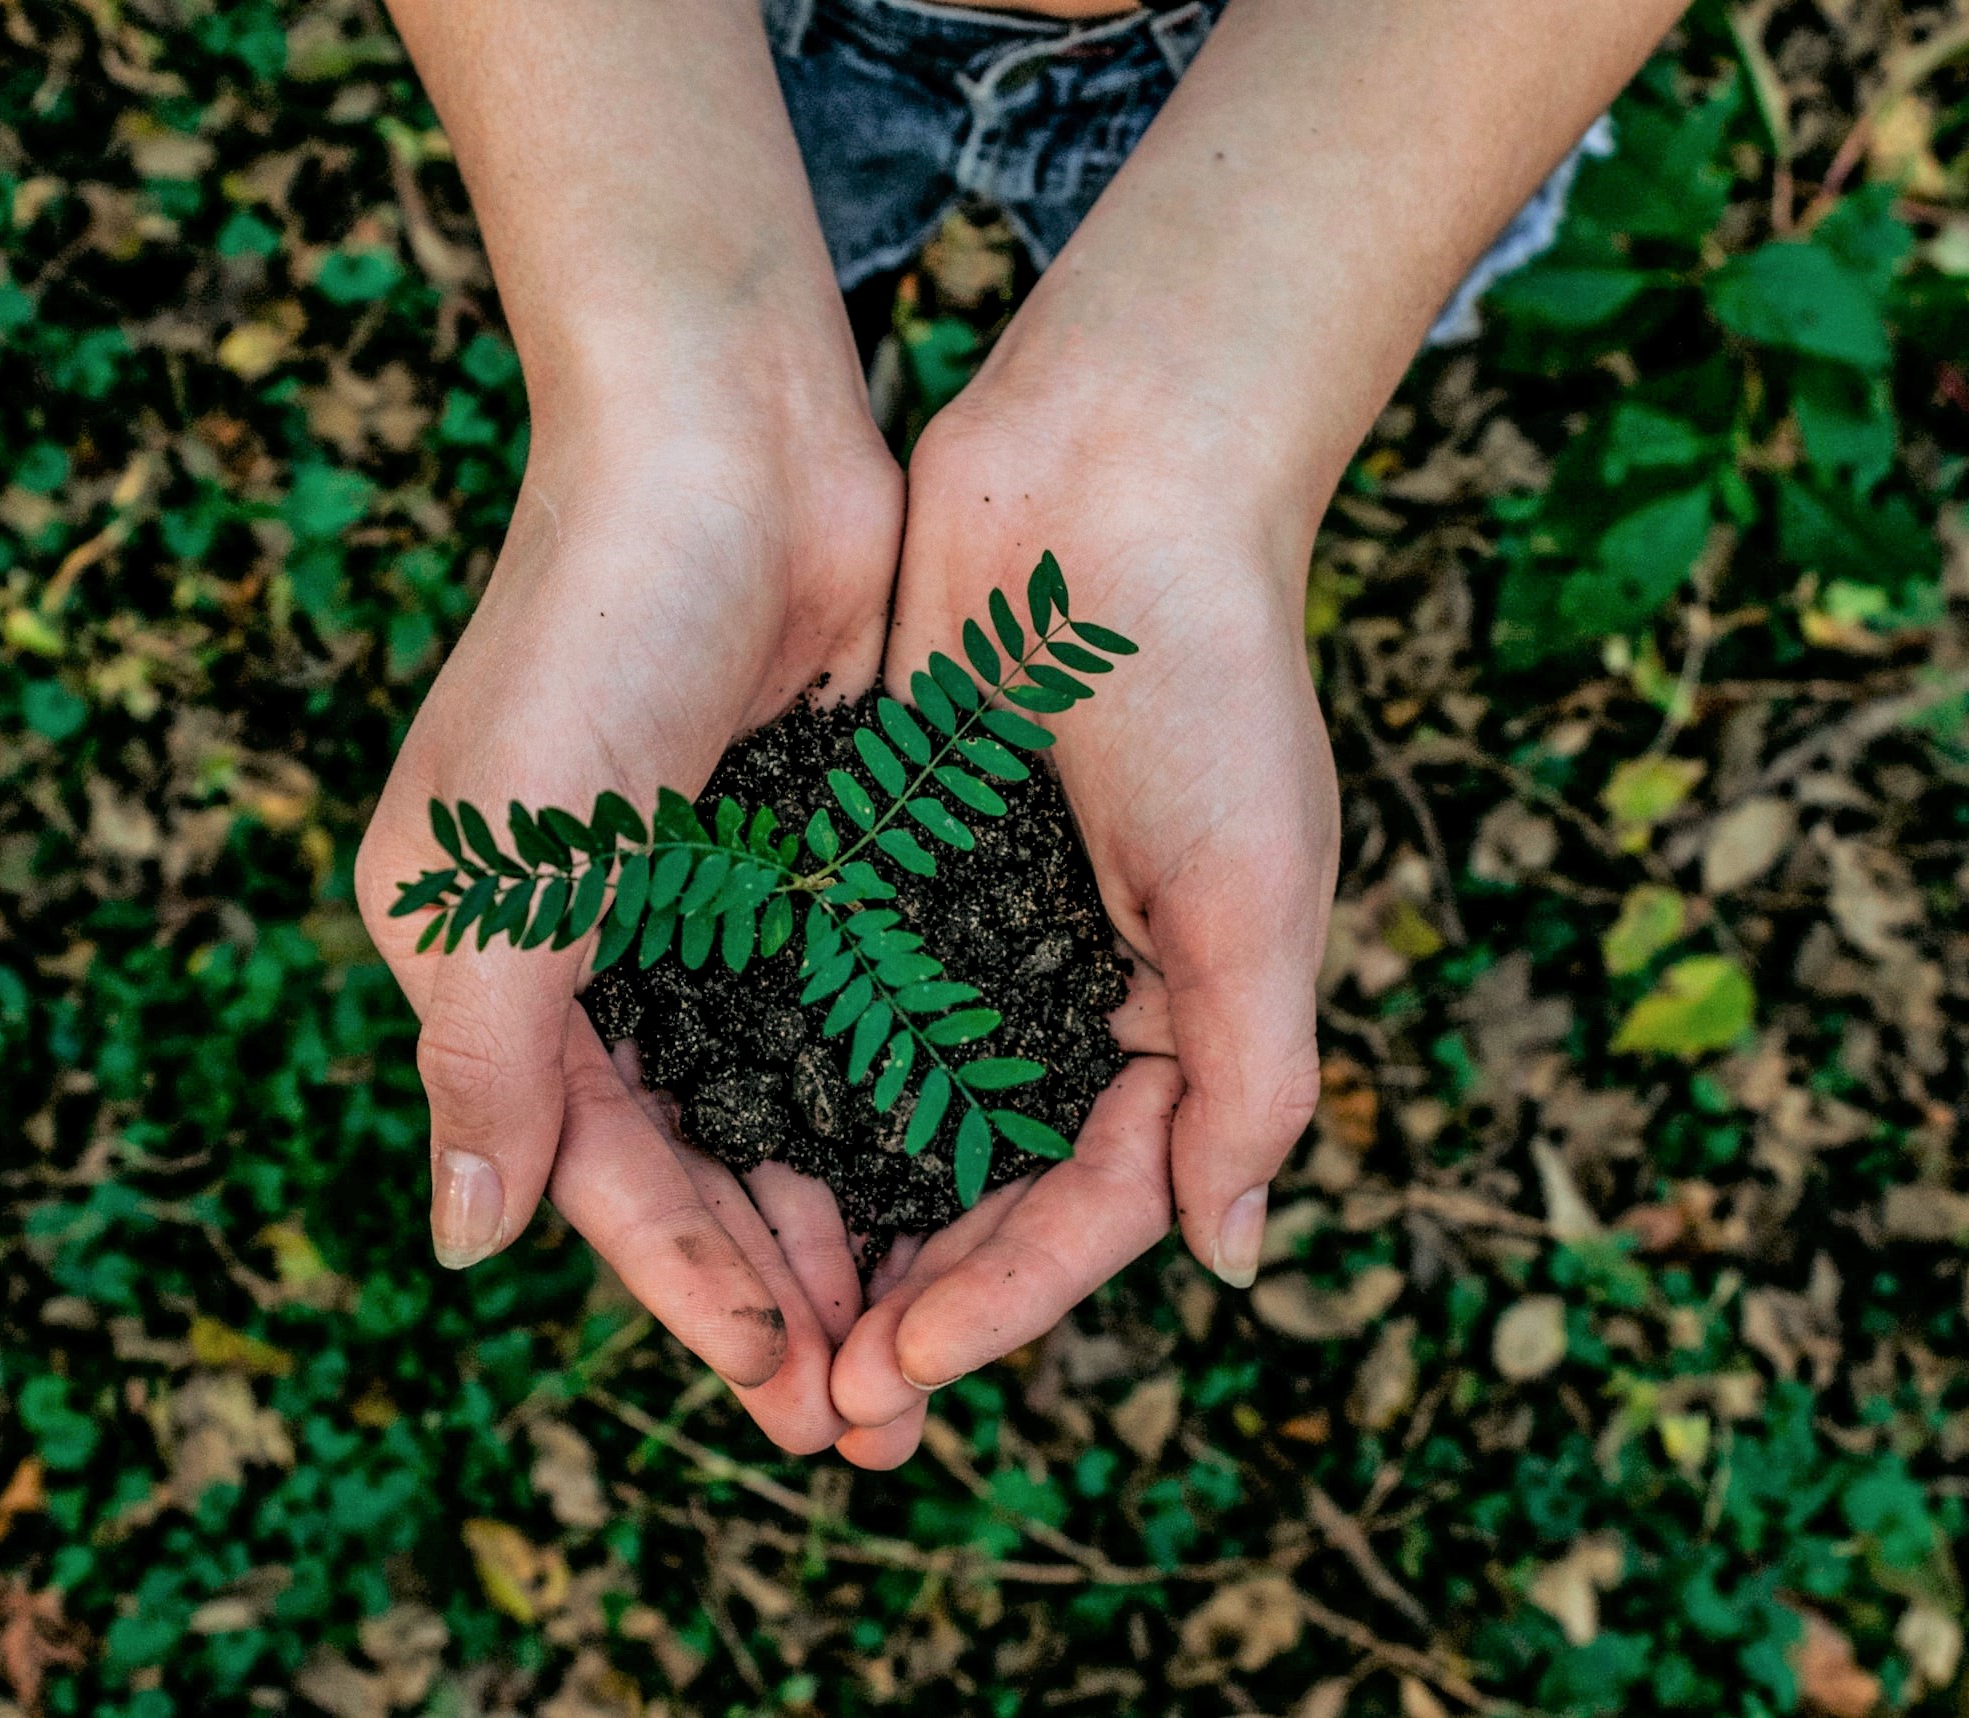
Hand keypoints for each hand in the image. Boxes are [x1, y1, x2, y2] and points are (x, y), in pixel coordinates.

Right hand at [357, 392, 898, 1452]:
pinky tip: (960, 1184)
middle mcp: (596, 949)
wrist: (725, 437)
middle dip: (777, 1289)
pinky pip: (852, 1014)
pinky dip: (894, 1102)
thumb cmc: (591, 639)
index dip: (688, 1287)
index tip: (784, 1390)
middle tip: (872, 1416)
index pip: (598, 1170)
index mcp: (494, 962)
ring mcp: (708, 904)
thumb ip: (487, 1061)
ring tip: (924, 1336)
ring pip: (782, 1107)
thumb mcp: (506, 868)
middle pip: (695, 1162)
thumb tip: (465, 1247)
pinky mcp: (810, 854)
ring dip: (844, 1220)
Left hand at [827, 392, 1334, 1463]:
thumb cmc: (1209, 678)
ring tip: (758, 1321)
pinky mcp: (884, 861)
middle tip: (819, 1405)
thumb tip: (1226, 1260)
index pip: (1088, 1206)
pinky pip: (829, 1001)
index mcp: (1176, 1018)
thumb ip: (1249, 1080)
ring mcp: (972, 931)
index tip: (900, 1370)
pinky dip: (784, 1083)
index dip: (1002, 1301)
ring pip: (892, 1117)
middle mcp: (1069, 993)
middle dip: (909, 1300)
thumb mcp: (1255, 893)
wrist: (1113, 473)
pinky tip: (713, 1155)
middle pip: (982, 1190)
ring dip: (834, 1223)